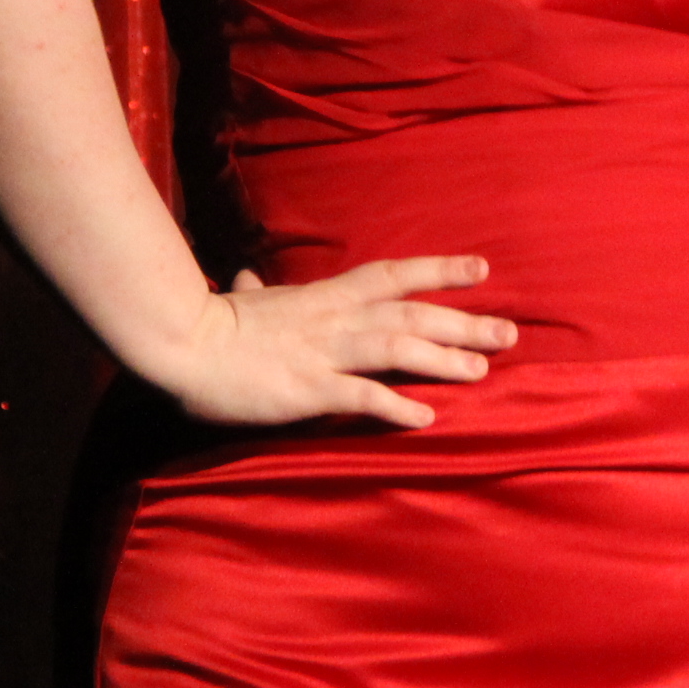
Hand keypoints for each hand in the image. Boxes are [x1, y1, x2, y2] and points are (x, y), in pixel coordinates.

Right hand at [148, 255, 517, 428]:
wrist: (178, 341)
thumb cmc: (211, 324)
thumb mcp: (244, 301)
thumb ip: (257, 290)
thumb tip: (247, 276)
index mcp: (326, 296)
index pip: (395, 276)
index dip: (440, 272)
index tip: (483, 270)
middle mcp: (334, 318)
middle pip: (412, 314)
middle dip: (464, 322)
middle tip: (510, 332)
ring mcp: (322, 352)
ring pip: (396, 348)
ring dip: (443, 360)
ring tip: (483, 371)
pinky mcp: (305, 389)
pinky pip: (359, 395)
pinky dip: (395, 405)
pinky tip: (426, 417)